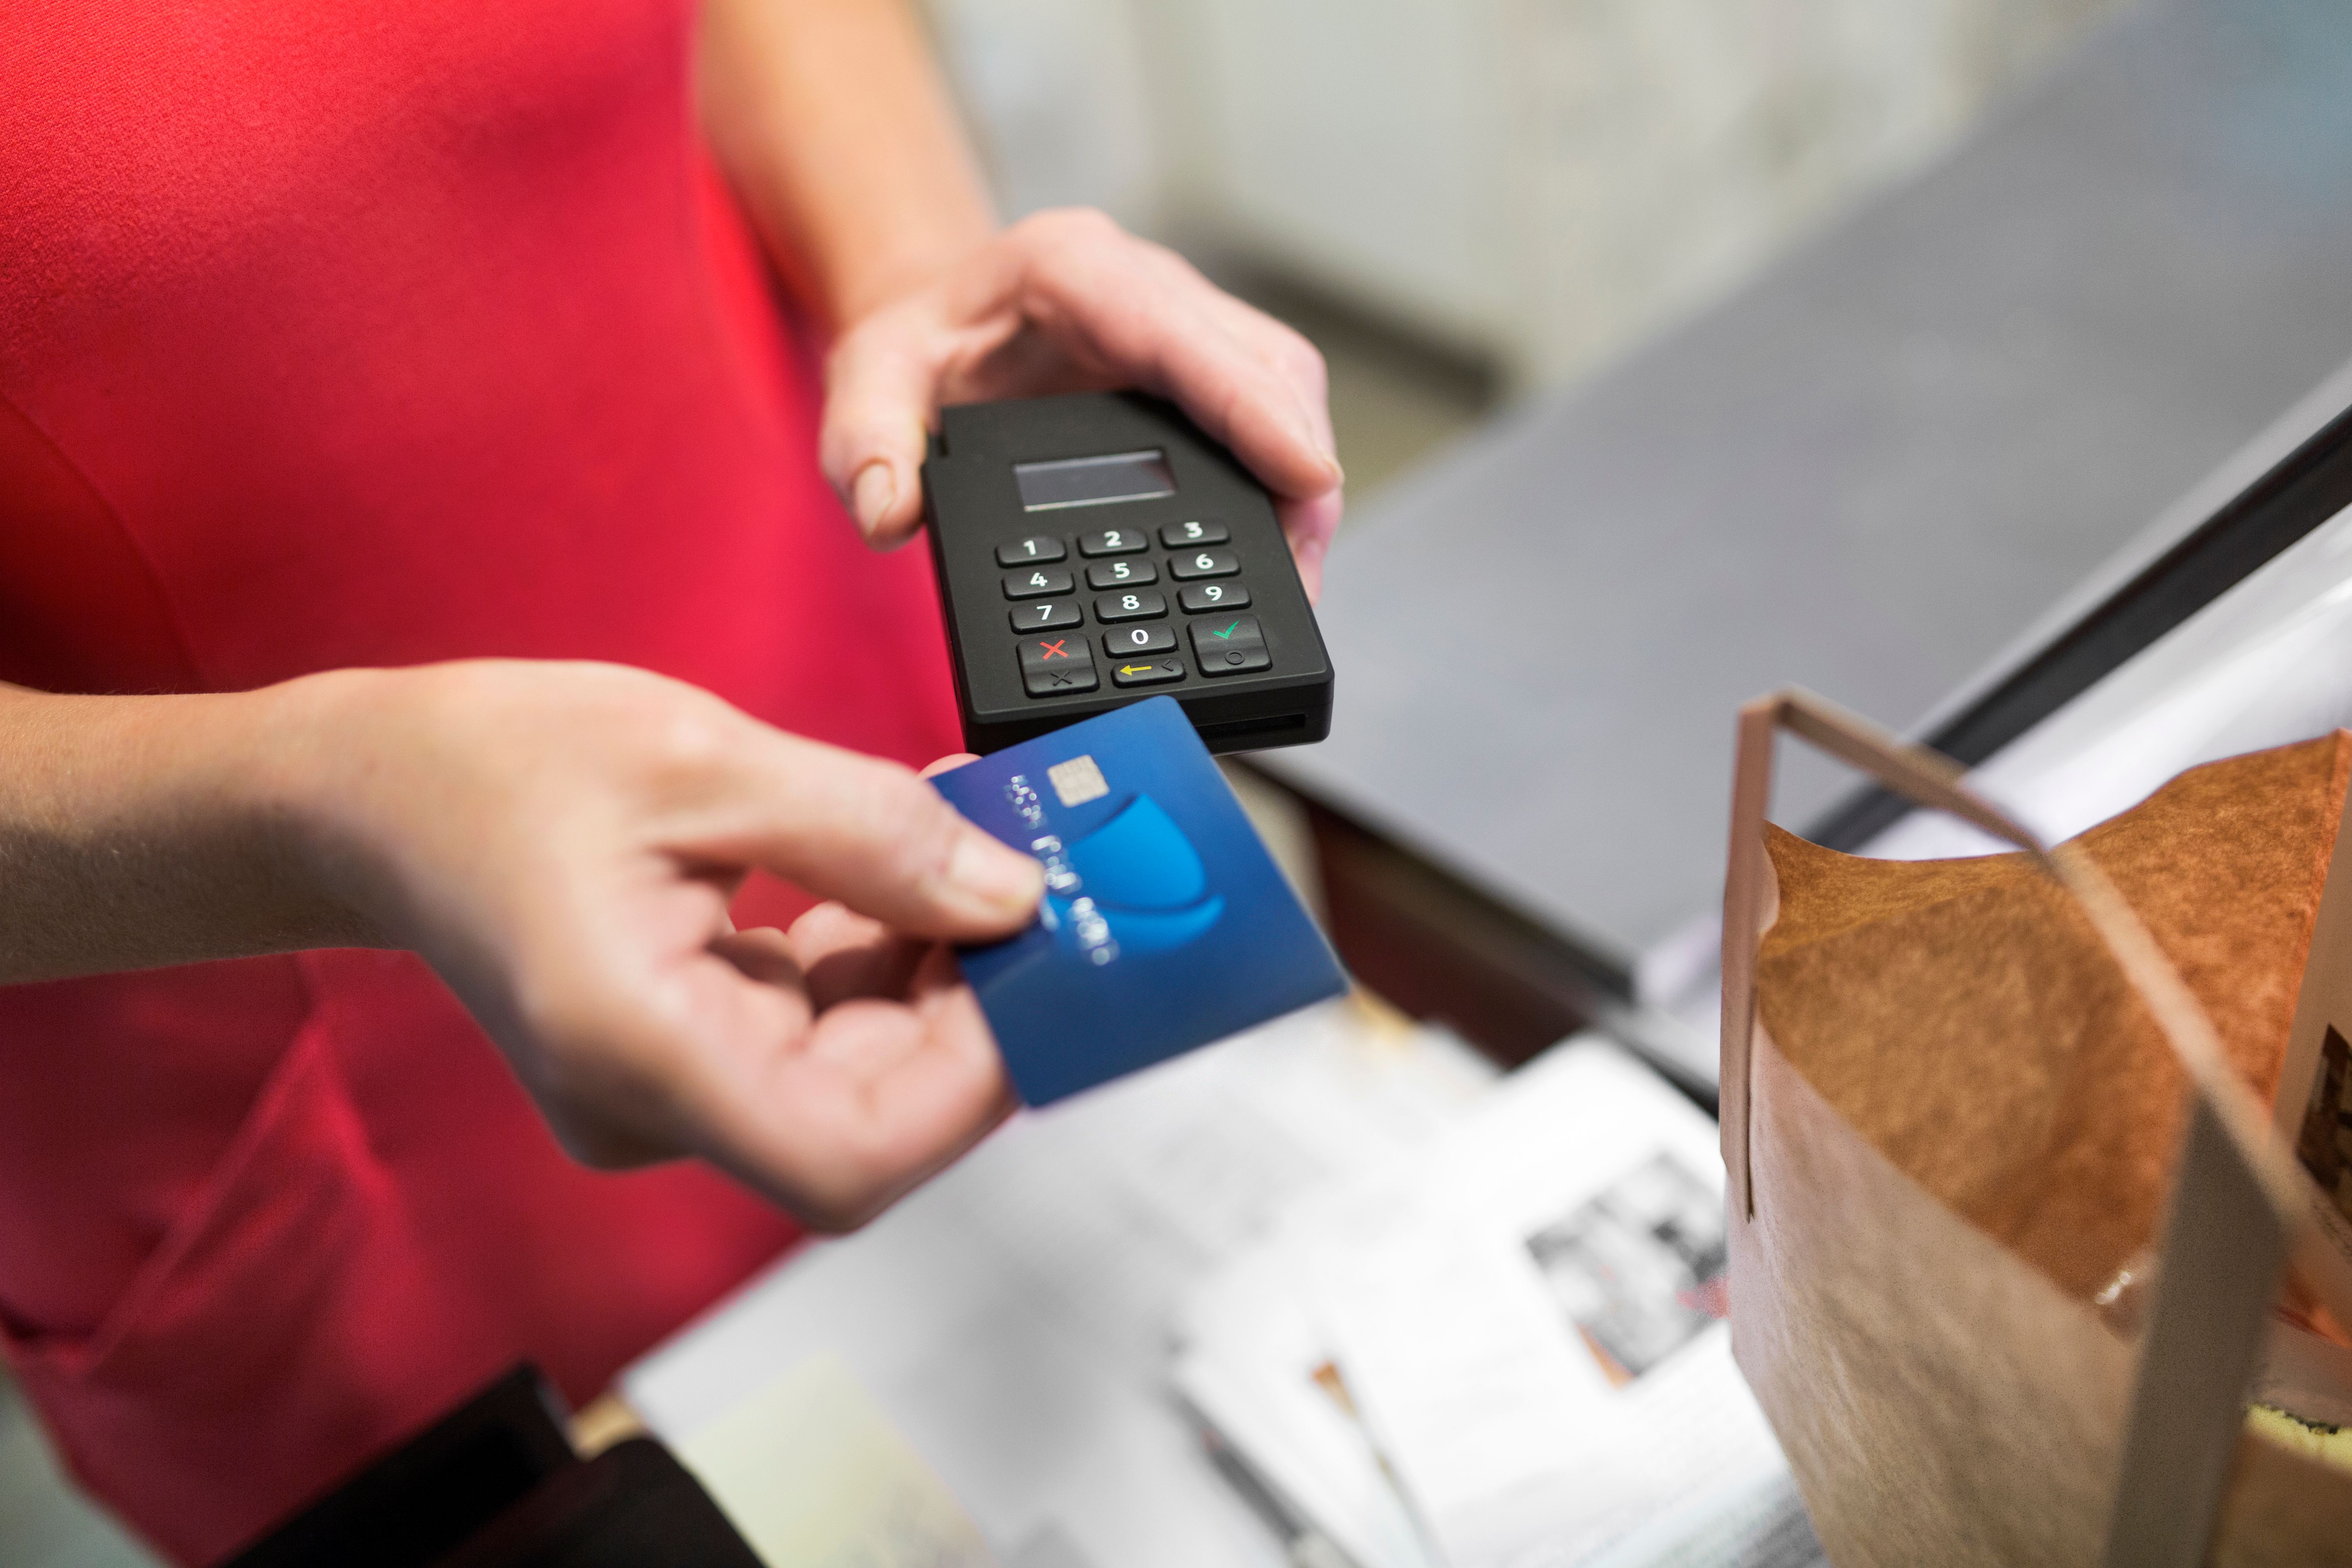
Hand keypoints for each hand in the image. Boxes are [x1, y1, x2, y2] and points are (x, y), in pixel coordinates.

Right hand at [282, 660, 1041, 1228]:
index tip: (1042, 977)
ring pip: (848, 1072)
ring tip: (967, 853)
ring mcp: (660, 1090)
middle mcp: (646, 1102)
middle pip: (866, 1117)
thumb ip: (869, 833)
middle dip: (969, 1007)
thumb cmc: (491, 769)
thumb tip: (1008, 894)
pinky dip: (869, 960)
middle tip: (1032, 889)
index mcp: (636, 1048)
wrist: (370, 791)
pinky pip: (806, 1032)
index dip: (973, 1087)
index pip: (850, 1157)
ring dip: (929, 973)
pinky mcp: (676, 1054)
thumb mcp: (702, 758)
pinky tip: (895, 872)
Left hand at [820, 208, 1345, 597]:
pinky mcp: (1197, 364)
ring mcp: (1182, 322)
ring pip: (1281, 386)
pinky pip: (1262, 411)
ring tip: (1295, 580)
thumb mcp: (864, 385)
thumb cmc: (911, 347)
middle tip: (1301, 575)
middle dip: (1297, 466)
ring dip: (1300, 479)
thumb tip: (887, 513)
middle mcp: (1145, 287)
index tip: (1306, 480)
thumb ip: (865, 447)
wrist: (929, 316)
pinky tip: (1274, 546)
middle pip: (1265, 364)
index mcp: (1075, 273)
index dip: (1256, 410)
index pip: (1189, 339)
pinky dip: (1278, 476)